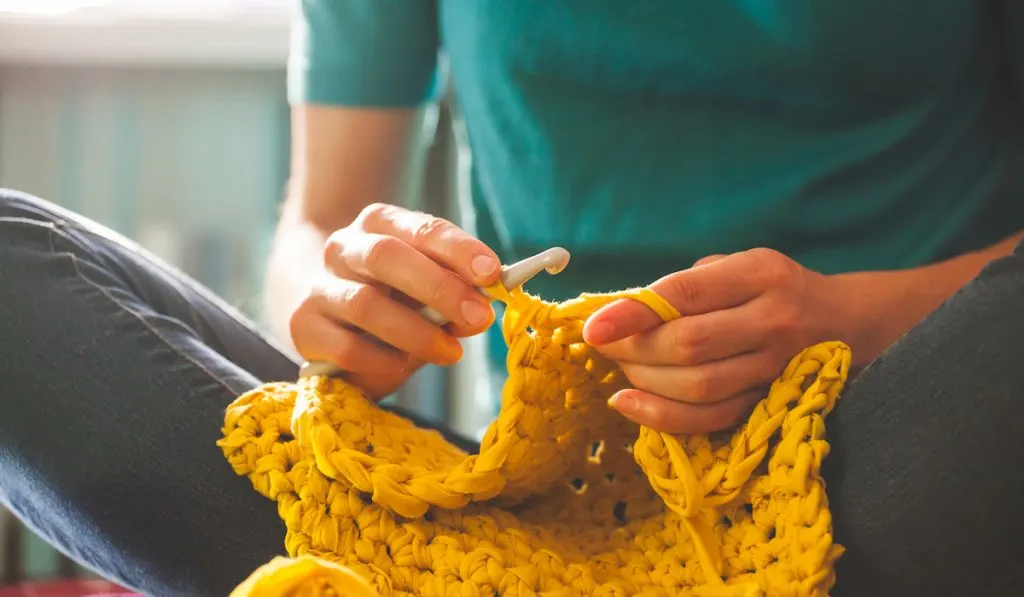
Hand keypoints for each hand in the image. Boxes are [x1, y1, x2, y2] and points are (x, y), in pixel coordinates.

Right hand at [289, 203, 500, 397]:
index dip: (458, 249)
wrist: (330, 319)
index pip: (422, 227)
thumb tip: (482, 311)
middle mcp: (344, 246)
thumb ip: (457, 294)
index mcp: (381, 223)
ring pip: (366, 304)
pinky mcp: (304, 327)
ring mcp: (320, 286)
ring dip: (417, 332)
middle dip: (439, 288)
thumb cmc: (395, 300)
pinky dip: (383, 360)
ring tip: (450, 352)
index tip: (493, 273)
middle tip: (480, 317)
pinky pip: (347, 347)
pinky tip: (402, 366)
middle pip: (388, 257)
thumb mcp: (429, 291)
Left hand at [583, 248, 833, 434]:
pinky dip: (663, 417)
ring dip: (645, 382)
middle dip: (633, 349)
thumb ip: (684, 286)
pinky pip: (712, 419)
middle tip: (604, 345)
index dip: (634, 313)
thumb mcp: (735, 266)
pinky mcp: (772, 400)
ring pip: (698, 386)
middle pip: (689, 345)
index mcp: (760, 273)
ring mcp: (777, 365)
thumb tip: (620, 312)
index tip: (594, 327)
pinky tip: (630, 404)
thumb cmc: (770, 288)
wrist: (844, 321)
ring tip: (621, 369)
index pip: (686, 294)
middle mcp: (774, 319)